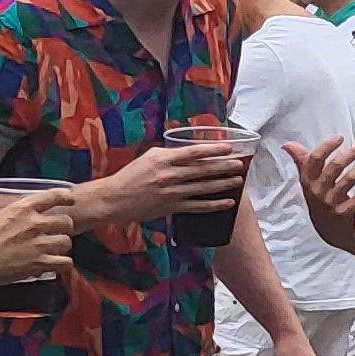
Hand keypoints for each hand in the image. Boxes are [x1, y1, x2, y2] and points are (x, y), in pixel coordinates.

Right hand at [0, 183, 74, 287]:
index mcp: (20, 209)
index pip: (52, 196)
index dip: (65, 196)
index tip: (71, 198)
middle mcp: (34, 224)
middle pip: (66, 221)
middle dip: (65, 227)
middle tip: (57, 233)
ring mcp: (39, 244)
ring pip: (67, 242)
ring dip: (62, 247)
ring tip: (55, 251)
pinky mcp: (40, 263)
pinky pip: (65, 263)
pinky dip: (63, 265)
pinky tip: (57, 265)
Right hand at [74, 136, 243, 228]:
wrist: (114, 199)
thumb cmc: (130, 176)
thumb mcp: (148, 158)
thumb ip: (169, 154)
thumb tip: (190, 150)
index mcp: (162, 159)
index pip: (193, 152)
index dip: (213, 149)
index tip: (228, 148)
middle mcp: (168, 175)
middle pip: (202, 170)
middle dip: (223, 167)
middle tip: (240, 164)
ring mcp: (170, 192)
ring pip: (202, 187)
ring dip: (223, 184)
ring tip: (238, 180)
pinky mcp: (171, 207)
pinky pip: (197, 206)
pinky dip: (214, 204)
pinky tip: (228, 202)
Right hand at [290, 137, 354, 238]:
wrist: (328, 229)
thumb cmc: (319, 197)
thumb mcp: (308, 181)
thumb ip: (301, 161)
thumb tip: (287, 144)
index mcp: (307, 180)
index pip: (315, 159)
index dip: (327, 146)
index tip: (340, 137)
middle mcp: (317, 191)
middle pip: (335, 167)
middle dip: (350, 154)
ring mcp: (331, 203)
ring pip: (349, 180)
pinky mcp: (344, 212)